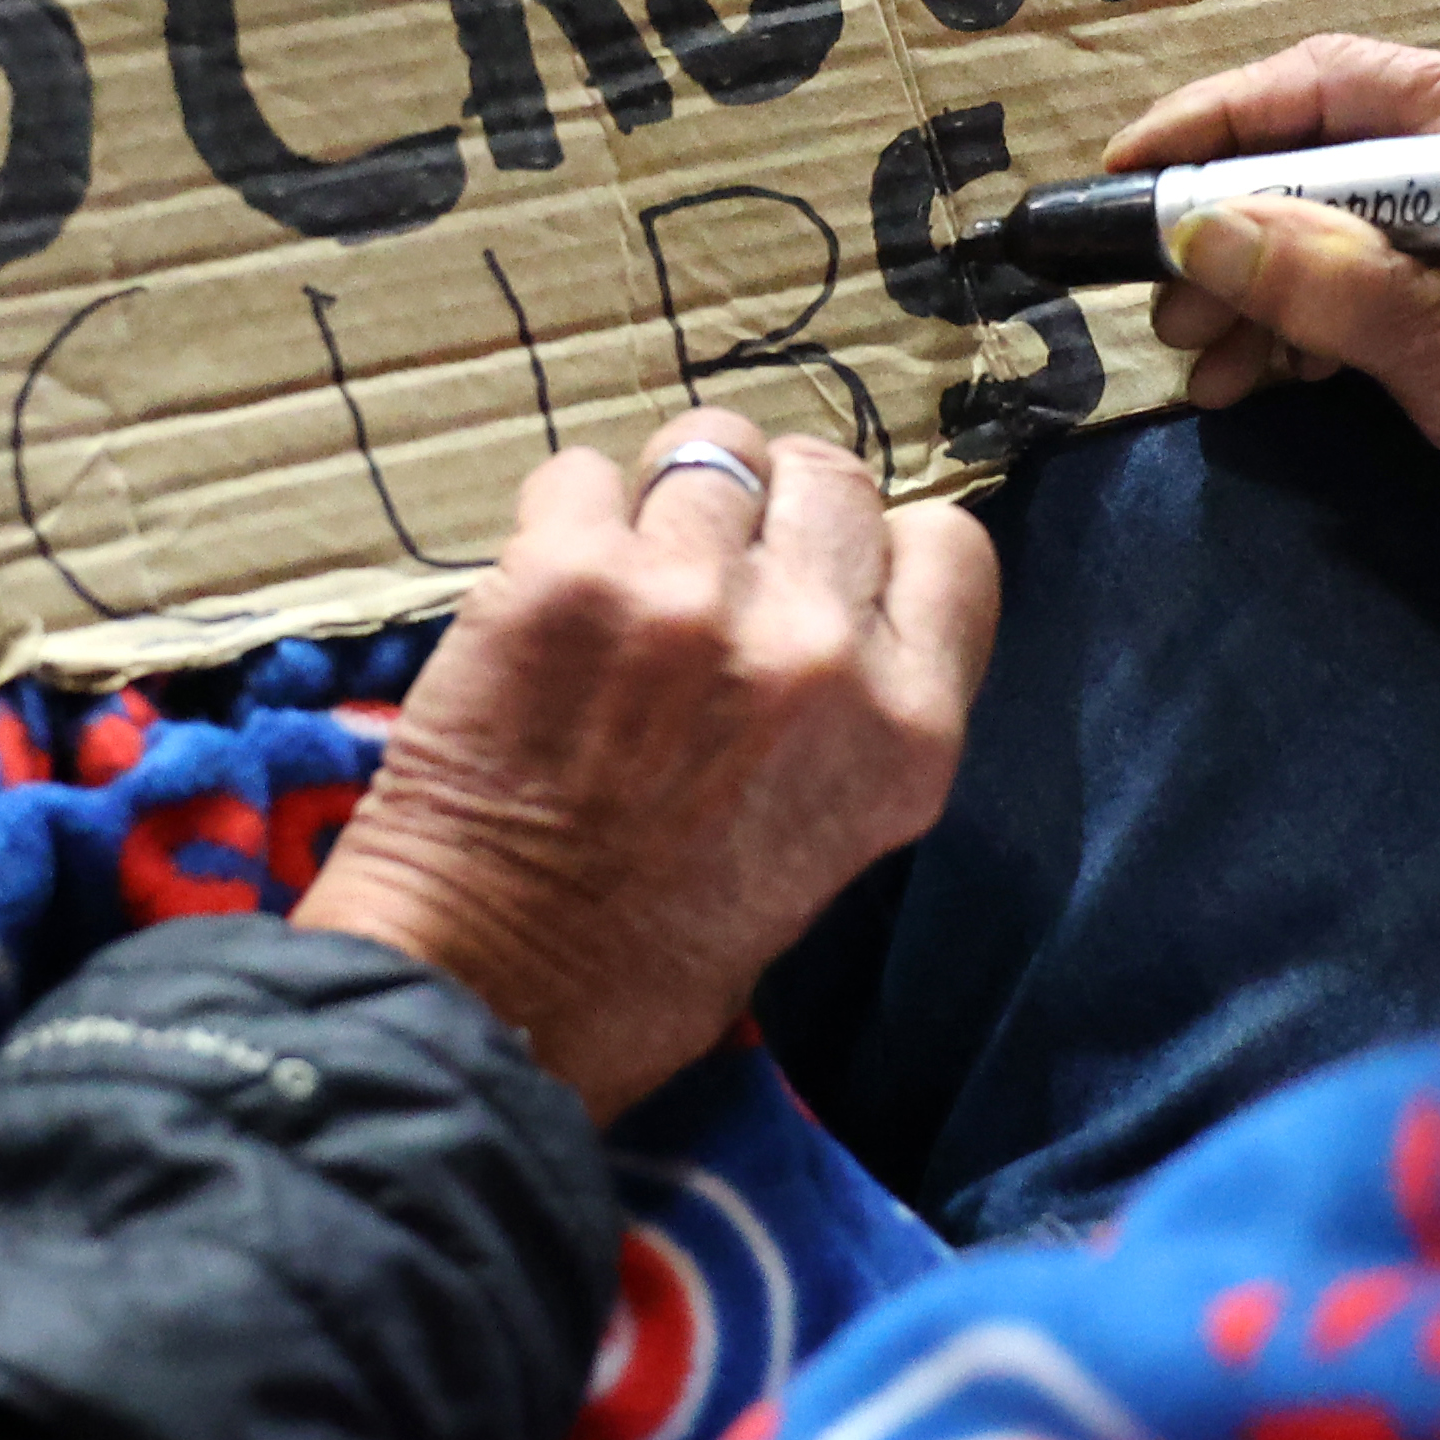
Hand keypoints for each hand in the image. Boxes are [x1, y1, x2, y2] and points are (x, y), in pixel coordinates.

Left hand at [298, 409, 1000, 1117]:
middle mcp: (817, 652)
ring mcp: (690, 602)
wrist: (492, 993)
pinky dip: (561, 520)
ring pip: (707, 447)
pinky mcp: (567, 575)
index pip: (948, 542)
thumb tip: (827, 590)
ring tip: (620, 588)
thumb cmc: (656, 953)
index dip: (877, 545)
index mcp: (904, 729)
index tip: (818, 578)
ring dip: (663, 503)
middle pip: (829, 473)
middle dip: (770, 509)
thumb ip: (852, 700)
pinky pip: (582, 474)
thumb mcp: (832, 838)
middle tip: (707, 577)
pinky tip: (543, 600)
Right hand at [1113, 31, 1439, 633]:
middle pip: (1323, 163)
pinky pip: (1365, 301)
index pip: (1335, 84)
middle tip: (1159, 299)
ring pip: (1335, 239)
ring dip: (1255, 293)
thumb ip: (1335, 284)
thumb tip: (1204, 230)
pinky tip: (1253, 380)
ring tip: (1200, 355)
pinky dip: (1301, 335)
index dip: (1220, 121)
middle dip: (1228, 228)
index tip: (1133, 171)